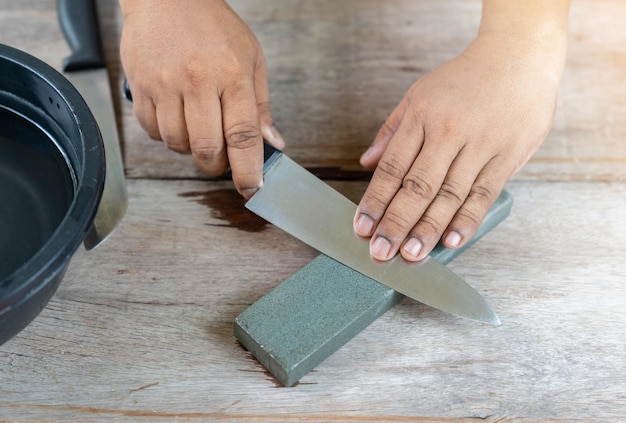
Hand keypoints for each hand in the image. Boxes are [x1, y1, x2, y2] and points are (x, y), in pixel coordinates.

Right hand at [119, 0, 283, 197]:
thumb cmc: (213, 27)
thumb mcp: (252, 59)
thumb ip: (261, 106)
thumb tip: (273, 144)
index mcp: (232, 74)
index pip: (243, 136)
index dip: (247, 170)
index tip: (252, 189)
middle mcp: (197, 80)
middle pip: (206, 148)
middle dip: (216, 165)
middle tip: (221, 158)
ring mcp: (165, 84)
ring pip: (177, 143)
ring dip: (190, 149)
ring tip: (198, 127)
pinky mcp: (140, 86)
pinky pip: (152, 131)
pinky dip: (166, 135)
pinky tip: (176, 117)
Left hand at [354, 31, 564, 261]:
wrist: (518, 56)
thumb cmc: (464, 79)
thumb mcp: (419, 94)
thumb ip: (392, 130)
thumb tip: (367, 163)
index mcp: (422, 116)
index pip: (393, 167)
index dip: (376, 199)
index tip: (362, 226)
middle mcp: (449, 131)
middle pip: (418, 186)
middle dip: (396, 222)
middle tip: (381, 251)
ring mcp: (481, 144)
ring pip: (450, 194)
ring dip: (428, 228)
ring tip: (411, 254)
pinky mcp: (508, 155)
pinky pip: (484, 192)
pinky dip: (467, 219)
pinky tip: (451, 240)